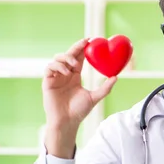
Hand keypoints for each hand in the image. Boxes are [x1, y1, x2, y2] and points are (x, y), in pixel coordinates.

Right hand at [42, 38, 116, 157]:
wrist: (67, 121)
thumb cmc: (80, 111)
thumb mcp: (95, 97)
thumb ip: (105, 88)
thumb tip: (116, 77)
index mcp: (75, 76)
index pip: (78, 58)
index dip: (83, 49)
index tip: (91, 41)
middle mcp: (65, 74)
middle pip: (68, 55)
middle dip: (76, 47)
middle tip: (85, 42)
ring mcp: (55, 77)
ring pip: (57, 59)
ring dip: (66, 58)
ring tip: (75, 64)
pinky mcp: (47, 82)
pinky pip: (49, 68)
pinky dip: (58, 67)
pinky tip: (67, 72)